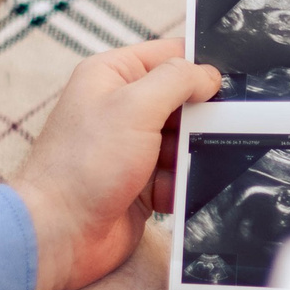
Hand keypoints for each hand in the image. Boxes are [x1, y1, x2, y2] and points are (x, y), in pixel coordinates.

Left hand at [8, 39, 219, 289]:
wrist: (59, 233)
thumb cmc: (84, 165)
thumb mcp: (134, 106)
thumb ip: (177, 81)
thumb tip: (209, 75)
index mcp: (112, 76)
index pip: (167, 55)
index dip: (198, 64)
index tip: (230, 79)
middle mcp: (121, 108)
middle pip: (182, 100)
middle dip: (202, 116)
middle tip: (220, 126)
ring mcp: (131, 148)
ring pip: (185, 141)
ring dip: (193, 153)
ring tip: (190, 163)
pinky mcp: (141, 184)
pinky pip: (178, 176)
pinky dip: (183, 183)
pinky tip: (174, 191)